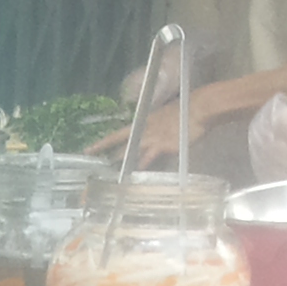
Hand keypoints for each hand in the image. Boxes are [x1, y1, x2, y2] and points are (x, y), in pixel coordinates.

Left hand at [98, 81, 241, 168]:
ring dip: (121, 165)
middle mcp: (144, 131)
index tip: (87, 150)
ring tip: (109, 177)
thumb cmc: (185, 111)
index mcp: (143, 122)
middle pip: (120, 147)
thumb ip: (156, 128)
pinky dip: (143, 167)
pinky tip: (136, 176)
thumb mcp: (165, 117)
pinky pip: (150, 159)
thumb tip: (151, 137)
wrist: (199, 108)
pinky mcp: (163, 146)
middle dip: (107, 158)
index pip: (117, 134)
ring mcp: (153, 139)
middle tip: (93, 170)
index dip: (102, 143)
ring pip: (131, 154)